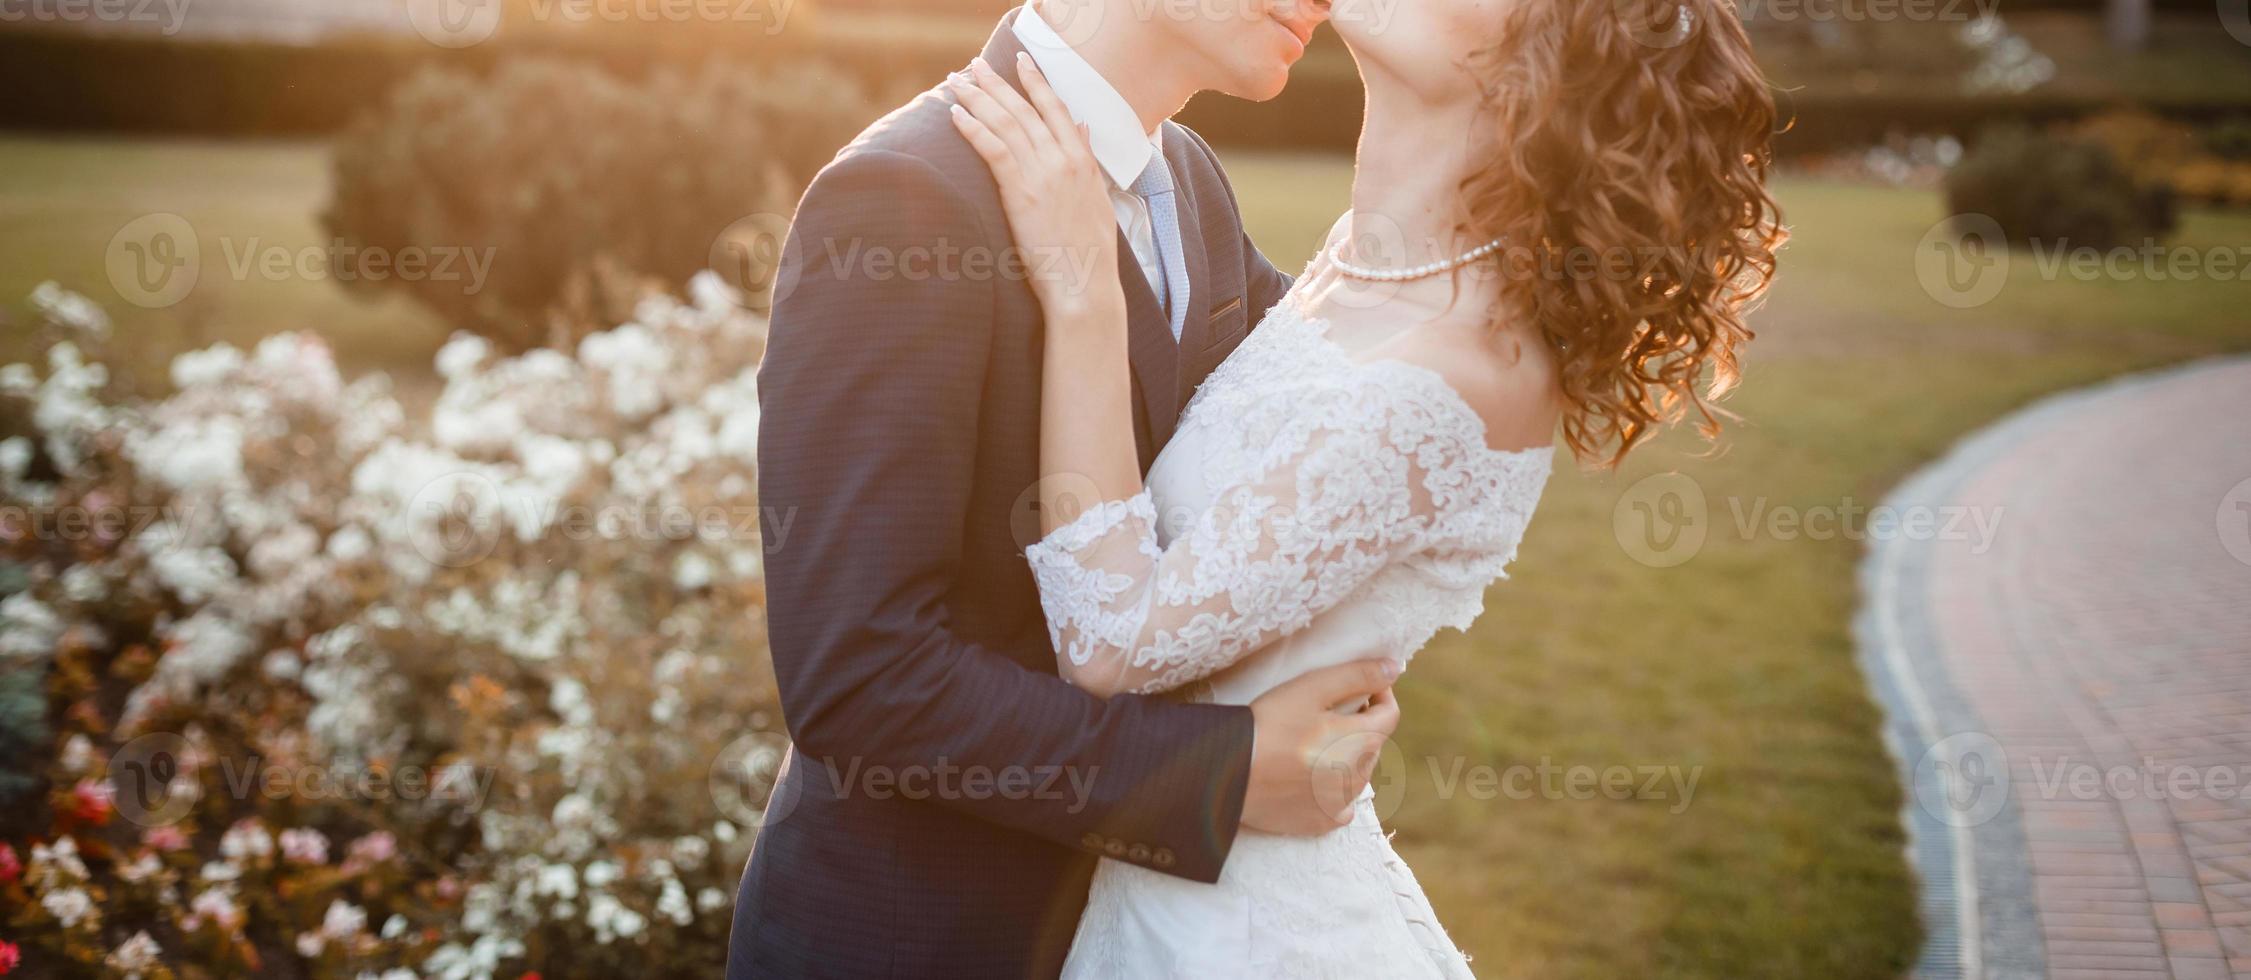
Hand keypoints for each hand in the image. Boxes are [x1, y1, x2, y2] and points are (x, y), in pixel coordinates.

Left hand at [947, 54, 1122, 318]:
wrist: (1084, 285)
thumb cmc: (1090, 252)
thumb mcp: (1097, 199)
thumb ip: (1087, 160)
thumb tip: (1081, 128)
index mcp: (1083, 162)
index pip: (1057, 109)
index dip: (1037, 82)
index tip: (1021, 61)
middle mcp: (1063, 160)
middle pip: (1024, 110)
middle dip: (996, 84)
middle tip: (974, 65)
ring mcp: (1042, 174)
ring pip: (1006, 123)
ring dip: (978, 99)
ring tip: (956, 82)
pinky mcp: (1020, 192)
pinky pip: (993, 149)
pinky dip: (973, 128)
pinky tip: (956, 115)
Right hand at [1241, 658, 1402, 836]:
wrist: (1227, 772)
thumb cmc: (1268, 725)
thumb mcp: (1311, 688)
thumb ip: (1357, 676)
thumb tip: (1393, 668)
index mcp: (1361, 743)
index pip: (1389, 715)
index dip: (1378, 695)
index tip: (1357, 687)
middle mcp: (1359, 778)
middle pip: (1371, 744)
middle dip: (1356, 727)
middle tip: (1319, 715)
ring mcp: (1340, 804)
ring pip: (1357, 774)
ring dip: (1344, 758)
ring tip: (1308, 746)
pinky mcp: (1320, 823)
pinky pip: (1340, 804)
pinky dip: (1330, 790)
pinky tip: (1305, 778)